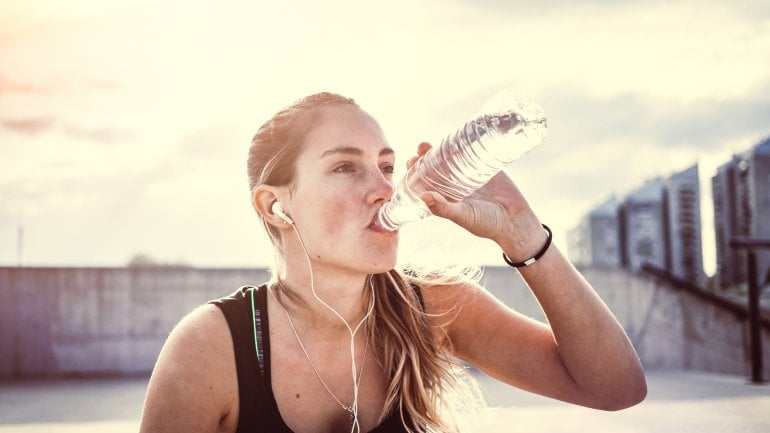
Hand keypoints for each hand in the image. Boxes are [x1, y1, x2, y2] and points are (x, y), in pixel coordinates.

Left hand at [407, 142, 544, 257]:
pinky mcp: (486, 168)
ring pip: (451, 159)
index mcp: (446, 198)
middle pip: (436, 167)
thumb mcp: (464, 217)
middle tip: (421, 149)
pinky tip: (456, 137)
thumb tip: (423, 197)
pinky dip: (464, 146)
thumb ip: (444, 209)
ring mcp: (470, 175)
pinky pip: (472, 154)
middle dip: (426, 157)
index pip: (426, 182)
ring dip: (440, 149)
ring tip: (431, 143)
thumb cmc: (487, 224)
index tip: (410, 162)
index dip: (416, 172)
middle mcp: (455, 186)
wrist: (516, 221)